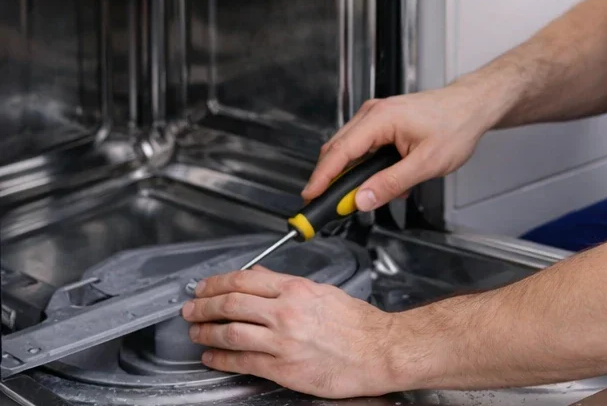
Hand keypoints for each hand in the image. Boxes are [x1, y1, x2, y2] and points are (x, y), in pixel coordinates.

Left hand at [182, 267, 399, 398]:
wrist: (378, 350)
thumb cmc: (357, 323)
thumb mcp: (322, 291)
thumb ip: (286, 284)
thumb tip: (258, 276)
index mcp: (296, 289)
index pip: (245, 280)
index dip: (217, 282)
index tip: (204, 286)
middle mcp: (286, 312)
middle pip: (232, 303)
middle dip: (204, 305)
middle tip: (190, 307)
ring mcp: (282, 341)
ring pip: (231, 331)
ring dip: (207, 330)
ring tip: (195, 330)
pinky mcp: (283, 368)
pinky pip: (242, 361)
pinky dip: (221, 357)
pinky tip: (211, 355)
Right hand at [303, 82, 500, 209]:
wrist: (472, 107)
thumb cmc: (455, 126)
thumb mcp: (425, 163)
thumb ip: (390, 183)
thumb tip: (362, 200)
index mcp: (380, 119)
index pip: (340, 152)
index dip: (322, 177)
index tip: (310, 197)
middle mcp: (373, 113)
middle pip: (339, 150)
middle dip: (334, 180)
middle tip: (332, 207)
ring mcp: (378, 115)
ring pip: (351, 150)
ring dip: (357, 175)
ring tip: (371, 196)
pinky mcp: (384, 122)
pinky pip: (365, 146)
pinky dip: (369, 166)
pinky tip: (387, 181)